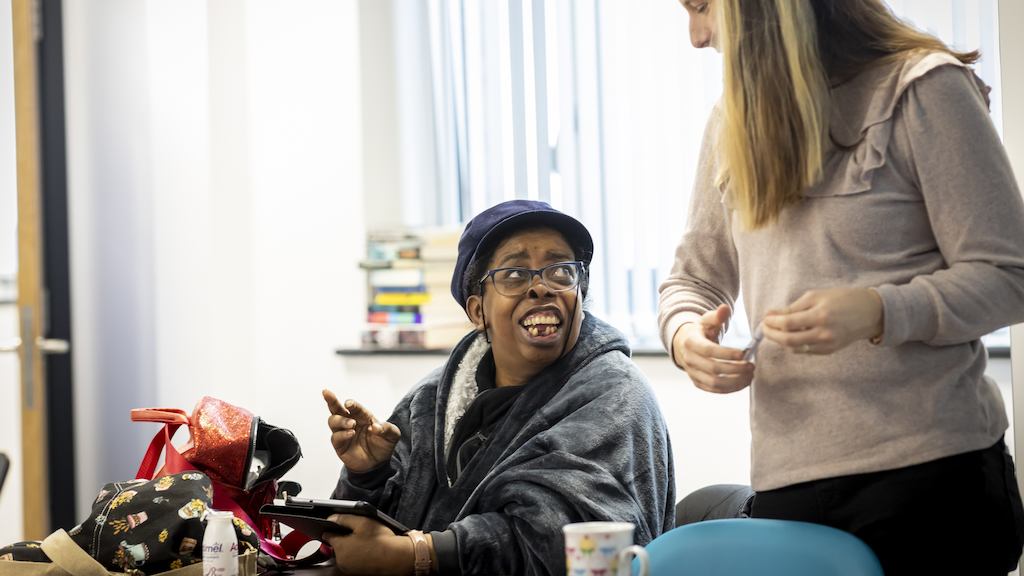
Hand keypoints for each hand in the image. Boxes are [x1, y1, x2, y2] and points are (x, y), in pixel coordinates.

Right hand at [323, 390, 400, 472]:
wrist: (378, 464)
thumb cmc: (383, 445)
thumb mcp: (392, 436)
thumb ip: (388, 429)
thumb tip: (376, 426)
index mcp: (362, 415)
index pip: (354, 406)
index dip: (351, 403)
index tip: (348, 403)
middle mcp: (350, 421)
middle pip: (336, 408)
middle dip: (331, 400)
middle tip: (327, 393)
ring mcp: (343, 432)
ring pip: (333, 420)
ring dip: (340, 420)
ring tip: (352, 424)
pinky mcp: (339, 444)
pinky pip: (335, 437)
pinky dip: (342, 435)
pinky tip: (350, 434)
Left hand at [324, 515, 414, 574]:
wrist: (397, 558)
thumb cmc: (382, 540)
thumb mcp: (362, 521)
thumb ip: (343, 518)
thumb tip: (331, 517)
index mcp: (339, 547)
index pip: (327, 535)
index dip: (333, 528)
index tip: (339, 526)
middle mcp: (341, 560)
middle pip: (336, 545)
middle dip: (344, 538)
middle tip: (359, 533)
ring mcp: (349, 568)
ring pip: (345, 553)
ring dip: (351, 547)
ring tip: (366, 541)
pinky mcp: (357, 572)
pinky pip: (353, 561)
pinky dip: (358, 555)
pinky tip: (369, 550)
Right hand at [671, 304, 753, 393]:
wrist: (685, 345)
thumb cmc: (701, 331)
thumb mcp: (707, 321)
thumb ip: (717, 316)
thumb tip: (725, 309)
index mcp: (690, 342)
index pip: (709, 351)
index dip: (727, 353)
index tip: (744, 353)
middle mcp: (689, 360)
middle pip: (713, 369)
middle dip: (735, 369)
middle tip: (751, 365)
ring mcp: (692, 373)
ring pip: (714, 383)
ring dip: (735, 381)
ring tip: (750, 375)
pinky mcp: (698, 383)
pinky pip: (714, 390)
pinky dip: (730, 389)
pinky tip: (743, 382)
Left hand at [762, 288, 882, 354]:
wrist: (870, 312)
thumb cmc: (843, 299)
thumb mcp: (816, 296)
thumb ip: (793, 307)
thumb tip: (771, 314)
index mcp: (820, 315)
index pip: (787, 323)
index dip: (771, 322)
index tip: (764, 318)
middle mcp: (823, 333)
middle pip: (787, 340)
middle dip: (771, 334)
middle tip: (764, 327)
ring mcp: (827, 345)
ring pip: (794, 348)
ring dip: (780, 340)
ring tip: (775, 330)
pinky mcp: (829, 351)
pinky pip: (805, 350)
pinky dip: (794, 344)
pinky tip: (791, 335)